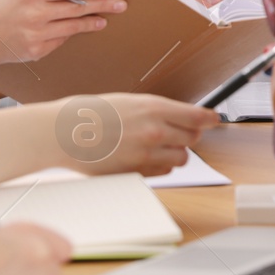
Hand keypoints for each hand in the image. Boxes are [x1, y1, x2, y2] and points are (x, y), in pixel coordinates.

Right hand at [0, 0, 126, 62]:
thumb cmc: (8, 7)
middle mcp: (36, 12)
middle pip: (79, 7)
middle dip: (104, 4)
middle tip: (121, 3)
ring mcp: (37, 33)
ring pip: (75, 25)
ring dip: (94, 20)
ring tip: (106, 17)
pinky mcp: (38, 50)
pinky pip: (64, 39)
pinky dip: (75, 32)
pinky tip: (87, 27)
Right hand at [70, 94, 219, 175]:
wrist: (60, 133)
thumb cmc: (87, 114)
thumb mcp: (126, 102)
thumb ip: (154, 111)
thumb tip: (176, 116)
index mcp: (153, 107)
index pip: (196, 116)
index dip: (209, 119)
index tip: (214, 120)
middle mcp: (154, 131)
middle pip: (193, 138)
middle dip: (188, 135)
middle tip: (177, 132)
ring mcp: (146, 154)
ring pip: (181, 158)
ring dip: (175, 153)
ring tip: (156, 146)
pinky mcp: (136, 172)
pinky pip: (163, 172)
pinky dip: (159, 166)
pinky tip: (143, 157)